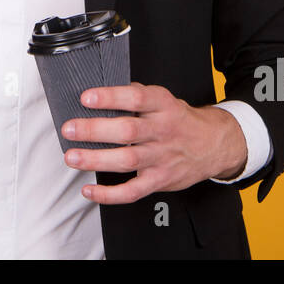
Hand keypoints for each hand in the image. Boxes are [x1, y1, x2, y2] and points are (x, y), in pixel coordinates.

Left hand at [61, 83, 247, 203]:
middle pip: (128, 131)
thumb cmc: (180, 121)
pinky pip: (133, 191)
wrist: (213, 145)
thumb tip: (103, 89)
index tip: (86, 98)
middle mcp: (162, 131)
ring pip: (127, 161)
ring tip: (72, 157)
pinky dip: (109, 194)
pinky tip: (90, 190)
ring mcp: (161, 157)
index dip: (111, 97)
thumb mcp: (164, 100)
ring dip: (96, 160)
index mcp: (163, 106)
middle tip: (70, 129)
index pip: (136, 98)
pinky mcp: (160, 180)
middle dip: (95, 130)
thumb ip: (137, 95)